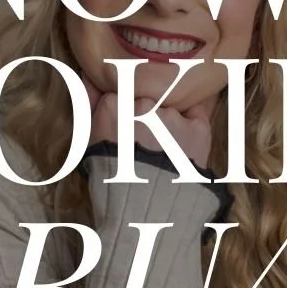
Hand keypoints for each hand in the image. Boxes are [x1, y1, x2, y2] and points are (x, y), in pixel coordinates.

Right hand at [85, 78, 212, 168]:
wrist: (146, 212)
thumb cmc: (111, 180)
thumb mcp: (89, 143)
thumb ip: (88, 104)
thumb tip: (89, 74)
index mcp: (113, 106)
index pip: (118, 95)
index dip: (119, 113)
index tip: (121, 131)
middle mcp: (143, 104)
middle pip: (144, 99)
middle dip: (143, 115)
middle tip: (142, 144)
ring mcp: (172, 116)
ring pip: (168, 106)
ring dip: (165, 121)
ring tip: (160, 152)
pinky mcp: (198, 129)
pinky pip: (195, 115)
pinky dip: (190, 125)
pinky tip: (180, 147)